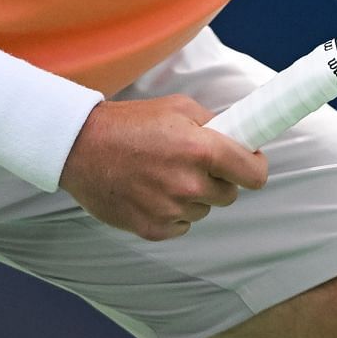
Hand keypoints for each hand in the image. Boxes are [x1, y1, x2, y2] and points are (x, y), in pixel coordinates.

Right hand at [58, 96, 267, 240]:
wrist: (82, 146)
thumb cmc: (130, 123)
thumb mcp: (178, 108)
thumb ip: (213, 125)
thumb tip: (239, 139)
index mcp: (202, 149)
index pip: (254, 174)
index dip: (254, 167)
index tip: (249, 163)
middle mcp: (190, 183)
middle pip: (229, 195)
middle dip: (218, 180)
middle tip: (193, 163)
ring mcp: (171, 209)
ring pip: (203, 209)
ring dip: (192, 196)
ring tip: (163, 174)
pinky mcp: (153, 229)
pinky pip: (180, 225)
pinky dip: (172, 212)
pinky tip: (151, 191)